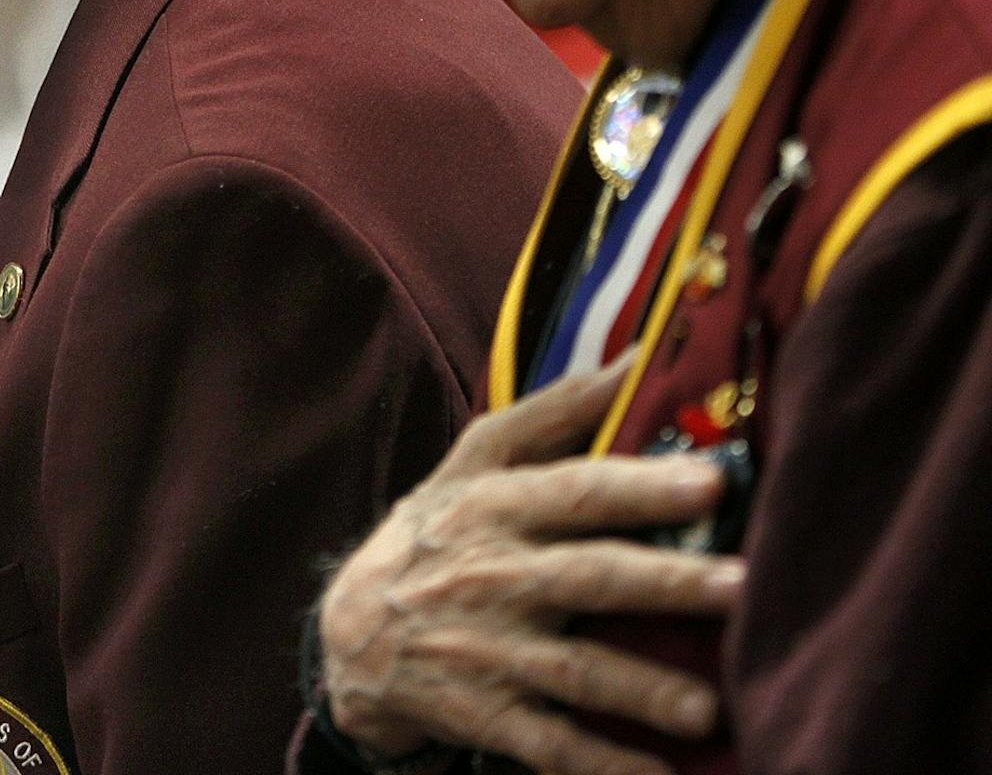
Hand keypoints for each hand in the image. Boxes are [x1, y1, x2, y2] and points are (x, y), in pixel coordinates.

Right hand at [317, 358, 744, 774]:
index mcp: (493, 508)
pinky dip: (600, 767)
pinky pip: (548, 745)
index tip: (711, 482)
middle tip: (744, 588)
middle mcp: (490, 575)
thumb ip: (551, 415)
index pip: (573, 490)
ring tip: (708, 708)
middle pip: (588, 577)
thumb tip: (634, 362)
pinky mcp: (485, 714)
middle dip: (666, 583)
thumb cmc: (434, 537)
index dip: (639, 486)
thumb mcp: (470, 466)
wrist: (351, 637)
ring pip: (573, 670)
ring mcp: (487, 650)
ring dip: (640, 689)